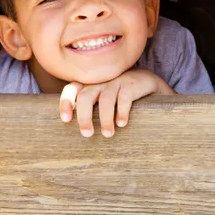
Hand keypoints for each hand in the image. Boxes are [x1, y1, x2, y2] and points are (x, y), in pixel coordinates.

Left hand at [59, 69, 175, 137]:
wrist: (148, 82)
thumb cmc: (120, 96)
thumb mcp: (103, 98)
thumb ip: (91, 106)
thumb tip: (75, 132)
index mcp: (91, 83)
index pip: (72, 88)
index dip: (66, 102)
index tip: (66, 120)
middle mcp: (101, 80)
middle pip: (86, 96)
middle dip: (84, 117)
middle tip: (87, 134)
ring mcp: (117, 80)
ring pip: (106, 99)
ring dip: (105, 119)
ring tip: (108, 134)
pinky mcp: (133, 84)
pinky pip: (125, 98)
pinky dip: (122, 112)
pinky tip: (122, 124)